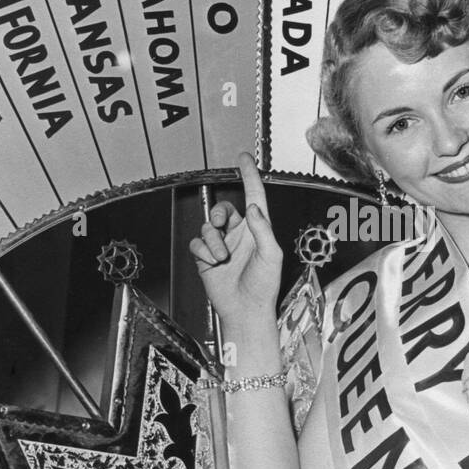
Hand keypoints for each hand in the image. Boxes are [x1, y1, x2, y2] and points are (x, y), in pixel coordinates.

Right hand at [189, 153, 282, 326]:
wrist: (245, 310)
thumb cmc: (264, 286)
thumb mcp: (271, 255)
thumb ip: (263, 229)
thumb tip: (254, 207)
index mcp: (258, 229)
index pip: (254, 196)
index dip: (249, 176)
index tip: (243, 158)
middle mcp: (239, 234)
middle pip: (223, 209)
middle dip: (219, 213)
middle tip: (220, 223)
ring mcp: (222, 245)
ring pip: (207, 227)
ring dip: (213, 241)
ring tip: (222, 258)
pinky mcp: (206, 257)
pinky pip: (197, 244)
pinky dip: (203, 252)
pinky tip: (213, 263)